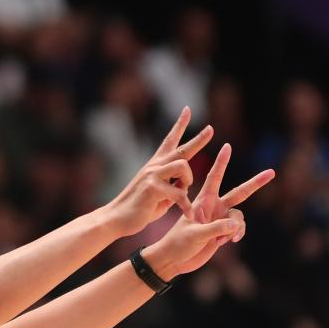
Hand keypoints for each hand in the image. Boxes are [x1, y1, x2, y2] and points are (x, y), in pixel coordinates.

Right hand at [103, 107, 213, 236]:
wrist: (117, 217)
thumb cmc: (139, 208)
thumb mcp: (160, 195)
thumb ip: (173, 187)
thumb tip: (184, 185)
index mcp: (156, 165)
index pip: (169, 140)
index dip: (179, 124)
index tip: (187, 110)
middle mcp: (154, 166)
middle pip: (181, 149)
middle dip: (198, 140)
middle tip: (211, 129)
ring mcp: (152, 175)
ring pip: (182, 166)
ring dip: (188, 180)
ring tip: (184, 194)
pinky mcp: (152, 188)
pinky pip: (178, 193)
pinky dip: (186, 205)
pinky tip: (188, 213)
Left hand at [146, 143, 274, 276]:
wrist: (174, 259)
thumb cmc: (178, 243)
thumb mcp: (195, 234)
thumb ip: (216, 228)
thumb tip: (236, 224)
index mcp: (203, 201)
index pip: (214, 177)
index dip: (222, 162)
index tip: (227, 145)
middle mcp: (214, 207)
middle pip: (239, 192)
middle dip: (255, 183)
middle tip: (272, 172)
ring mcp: (219, 219)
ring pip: (239, 217)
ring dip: (237, 227)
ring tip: (226, 238)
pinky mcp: (222, 232)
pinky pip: (237, 228)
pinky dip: (236, 234)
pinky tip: (226, 242)